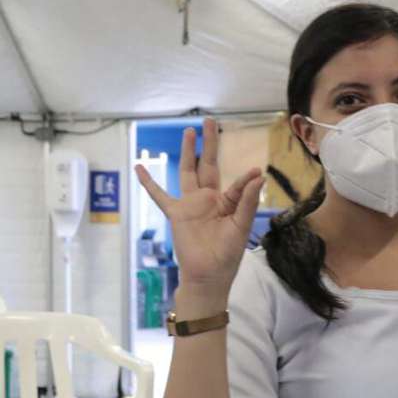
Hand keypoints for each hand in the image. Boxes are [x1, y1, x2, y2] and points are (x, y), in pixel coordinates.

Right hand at [135, 118, 264, 296]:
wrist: (208, 275)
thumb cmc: (227, 254)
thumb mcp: (242, 226)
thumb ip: (248, 201)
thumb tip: (257, 174)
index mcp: (228, 202)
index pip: (237, 184)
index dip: (245, 180)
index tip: (254, 172)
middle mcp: (209, 199)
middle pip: (208, 165)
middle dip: (210, 144)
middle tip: (211, 121)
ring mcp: (191, 204)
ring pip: (187, 172)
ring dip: (187, 152)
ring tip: (188, 131)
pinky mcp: (176, 213)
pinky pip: (159, 195)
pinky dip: (149, 182)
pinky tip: (139, 167)